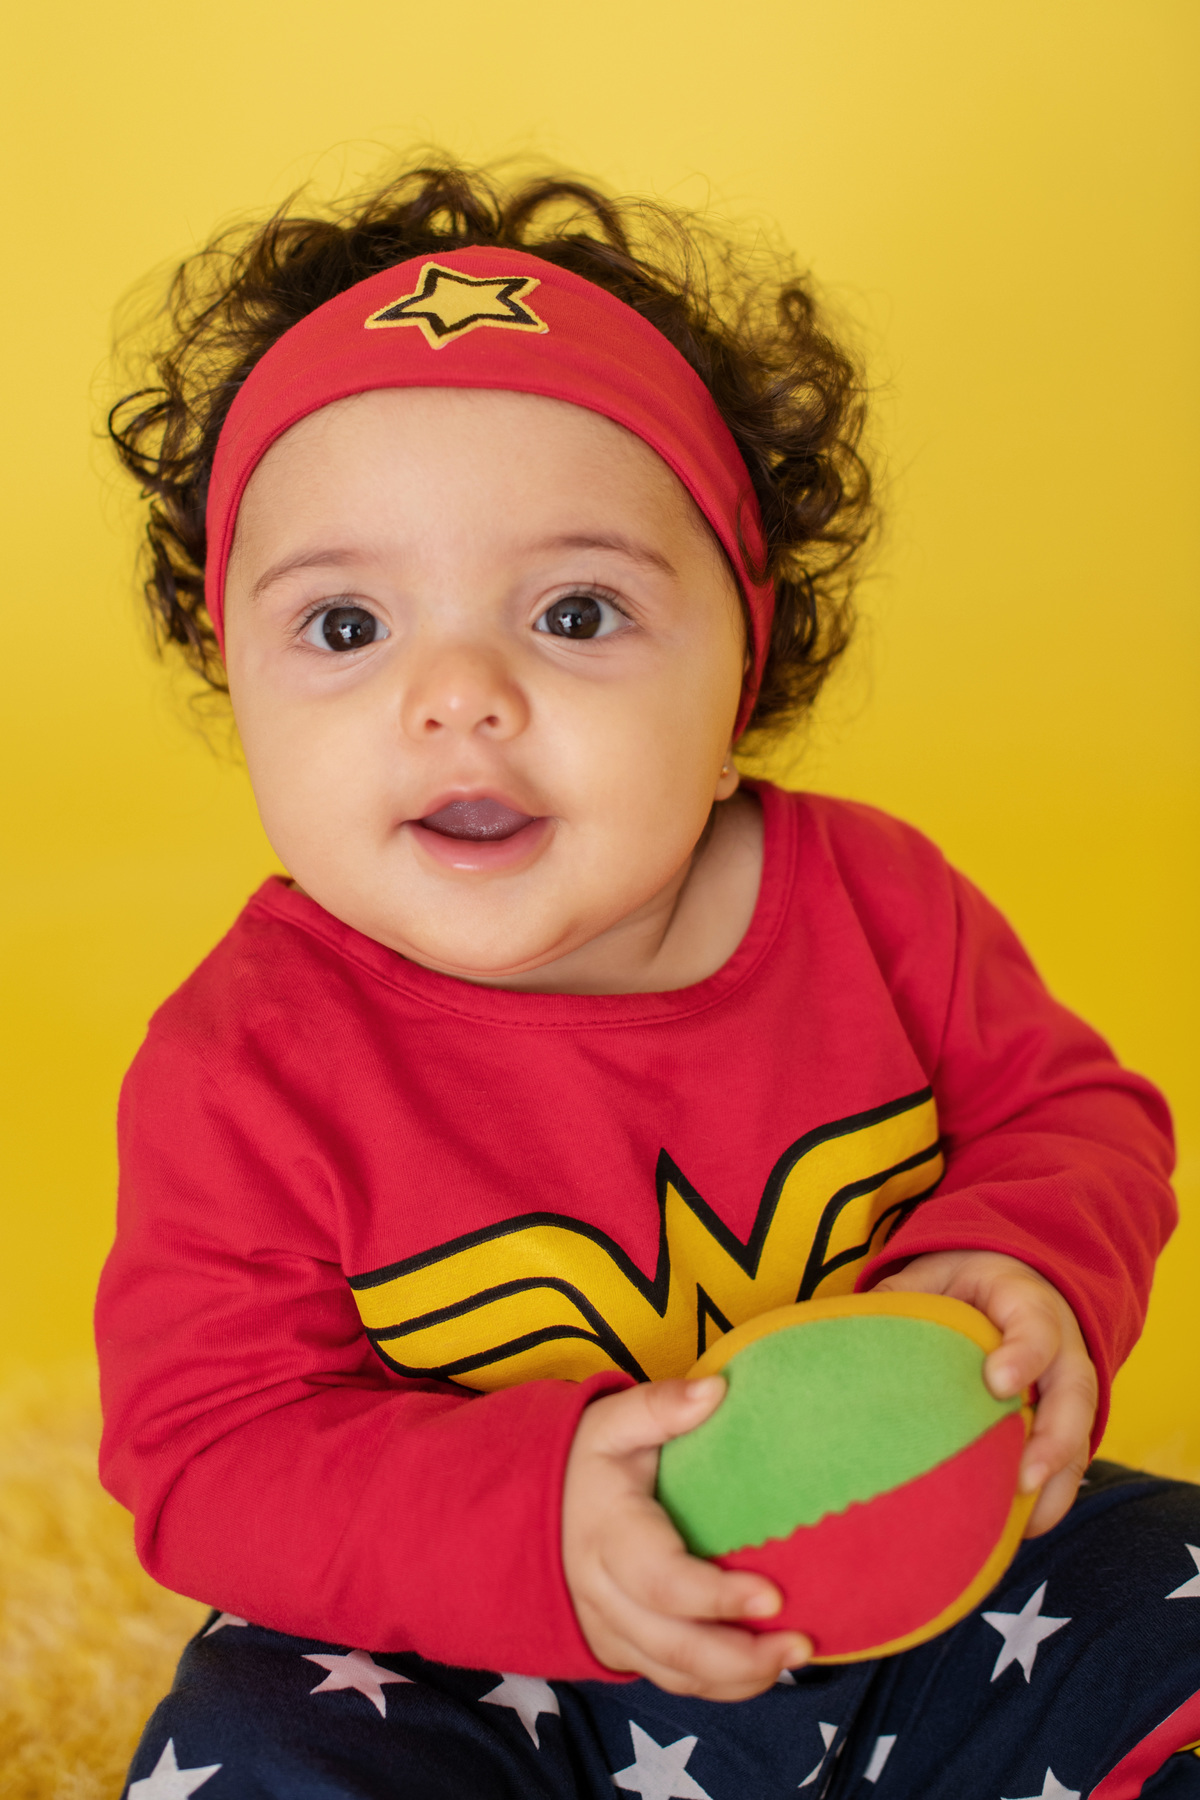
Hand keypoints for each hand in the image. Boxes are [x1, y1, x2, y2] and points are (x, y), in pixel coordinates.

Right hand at [561, 1378, 811, 1695]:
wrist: (525, 1503)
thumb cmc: (584, 1458)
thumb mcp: (612, 1421)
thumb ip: (661, 1405)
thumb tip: (717, 1390)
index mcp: (607, 1535)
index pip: (663, 1582)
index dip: (717, 1598)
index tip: (774, 1594)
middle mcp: (602, 1593)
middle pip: (674, 1647)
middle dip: (742, 1656)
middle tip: (801, 1643)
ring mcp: (607, 1628)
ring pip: (673, 1674)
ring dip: (737, 1678)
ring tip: (794, 1657)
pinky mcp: (615, 1648)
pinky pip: (667, 1681)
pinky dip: (716, 1686)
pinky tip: (759, 1669)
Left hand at [872, 1250, 1097, 1534]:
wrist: (1011, 1282)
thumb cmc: (964, 1282)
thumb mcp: (934, 1274)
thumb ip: (903, 1296)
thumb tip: (852, 1328)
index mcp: (1026, 1302)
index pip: (1035, 1327)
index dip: (1023, 1355)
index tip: (996, 1383)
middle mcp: (1062, 1346)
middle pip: (1075, 1392)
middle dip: (1054, 1438)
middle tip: (1024, 1477)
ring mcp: (1069, 1386)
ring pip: (1080, 1434)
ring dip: (1057, 1480)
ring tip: (1025, 1524)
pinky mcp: (1066, 1419)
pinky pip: (1070, 1459)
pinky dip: (1052, 1494)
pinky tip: (1021, 1527)